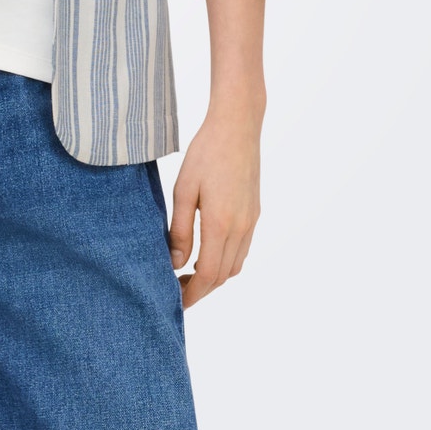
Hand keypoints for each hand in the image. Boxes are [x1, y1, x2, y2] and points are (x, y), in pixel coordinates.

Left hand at [167, 99, 262, 308]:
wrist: (237, 127)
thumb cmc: (205, 153)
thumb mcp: (183, 189)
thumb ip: (180, 229)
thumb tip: (176, 263)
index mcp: (221, 224)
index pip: (207, 275)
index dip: (192, 294)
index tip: (176, 302)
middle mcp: (241, 228)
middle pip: (223, 275)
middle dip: (201, 290)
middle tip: (177, 292)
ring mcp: (251, 221)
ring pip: (235, 265)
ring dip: (214, 277)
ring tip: (189, 275)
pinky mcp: (254, 212)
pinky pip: (242, 249)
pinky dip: (226, 261)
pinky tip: (208, 253)